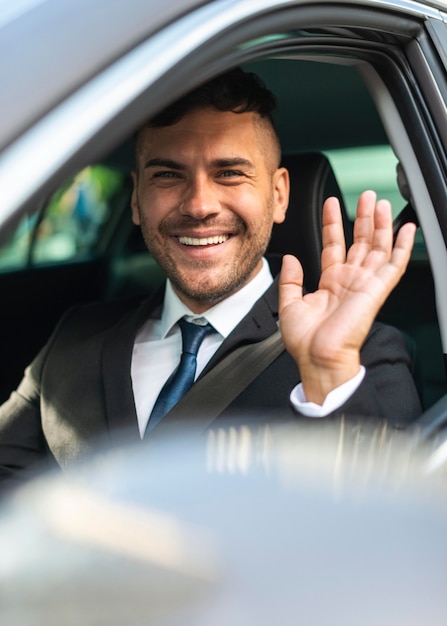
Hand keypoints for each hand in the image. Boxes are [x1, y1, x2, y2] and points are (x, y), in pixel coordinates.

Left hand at [278, 190, 415, 403]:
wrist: (317, 359)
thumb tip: (291, 259)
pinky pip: (394, 265)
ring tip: (380, 202)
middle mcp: (349, 281)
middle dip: (363, 217)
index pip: (334, 245)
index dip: (333, 224)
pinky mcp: (376, 291)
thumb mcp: (289, 304)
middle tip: (366, 196)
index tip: (331, 204)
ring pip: (377, 247)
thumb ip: (290, 279)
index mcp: (330, 283)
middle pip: (360, 241)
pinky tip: (406, 229)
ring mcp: (364, 285)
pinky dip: (402, 247)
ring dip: (381, 224)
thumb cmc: (305, 341)